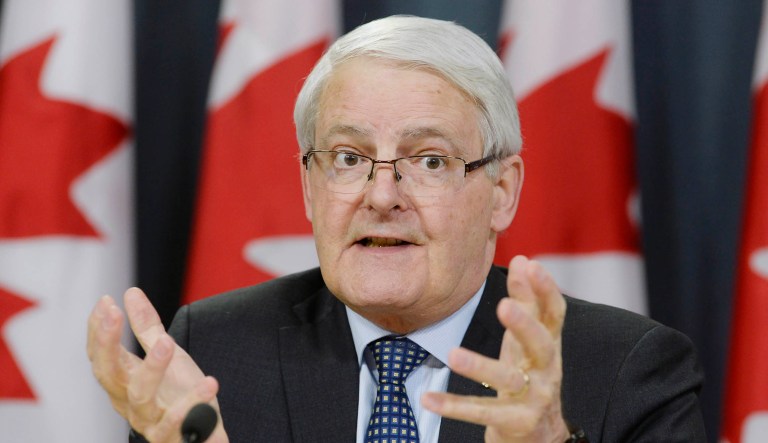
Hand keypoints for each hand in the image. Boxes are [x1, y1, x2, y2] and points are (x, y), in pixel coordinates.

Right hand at [86, 288, 228, 441]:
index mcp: (124, 381)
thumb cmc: (180, 394)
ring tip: (167, 343)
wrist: (203, 434)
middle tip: (114, 314)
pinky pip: (178, 421)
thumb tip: (130, 293)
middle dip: (108, 343)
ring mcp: (149, 420)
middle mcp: (129, 402)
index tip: (106, 301)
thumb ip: (148, 328)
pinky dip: (192, 402)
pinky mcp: (171, 436)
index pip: (100, 355)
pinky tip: (209, 382)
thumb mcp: (167, 354)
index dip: (98, 329)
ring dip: (152, 368)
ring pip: (140, 396)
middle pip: (108, 374)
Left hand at [422, 256, 569, 441]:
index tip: (531, 264)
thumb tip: (522, 259)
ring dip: (480, 366)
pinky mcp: (516, 423)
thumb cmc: (529, 374)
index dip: (546, 289)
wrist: (539, 434)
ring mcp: (534, 398)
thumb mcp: (527, 339)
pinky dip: (453, 406)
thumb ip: (525, 301)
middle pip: (542, 345)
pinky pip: (482, 412)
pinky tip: (427, 399)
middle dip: (524, 325)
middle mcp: (547, 370)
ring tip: (452, 354)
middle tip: (503, 306)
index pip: (554, 313)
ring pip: (509, 381)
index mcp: (549, 344)